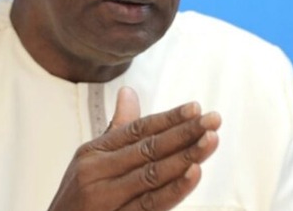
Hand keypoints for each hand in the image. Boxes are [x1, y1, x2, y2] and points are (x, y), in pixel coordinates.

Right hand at [47, 87, 220, 210]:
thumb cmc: (79, 199)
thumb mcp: (91, 161)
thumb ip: (117, 129)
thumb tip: (129, 93)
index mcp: (94, 153)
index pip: (137, 129)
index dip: (168, 118)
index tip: (195, 108)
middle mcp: (98, 172)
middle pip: (148, 148)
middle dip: (184, 132)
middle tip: (213, 120)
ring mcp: (107, 199)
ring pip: (153, 174)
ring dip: (185, 156)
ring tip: (210, 140)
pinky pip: (151, 204)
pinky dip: (174, 189)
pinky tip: (193, 174)